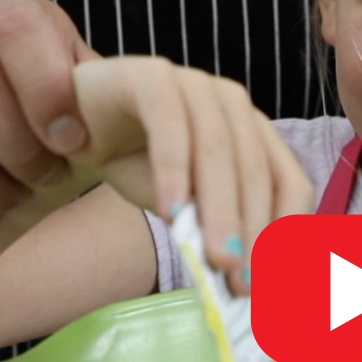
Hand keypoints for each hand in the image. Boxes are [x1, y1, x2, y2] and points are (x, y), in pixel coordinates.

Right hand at [71, 57, 313, 295]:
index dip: (286, 233)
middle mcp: (235, 107)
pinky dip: (174, 170)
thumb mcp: (183, 207)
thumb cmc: (136, 163)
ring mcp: (196, 85)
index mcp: (256, 134)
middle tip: (244, 283)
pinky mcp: (152, 78)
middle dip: (254, 232)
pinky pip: (169, 124)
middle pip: (257, 172)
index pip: (289, 183)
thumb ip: (210, 232)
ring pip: (219, 150)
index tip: (277, 281)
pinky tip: (170, 212)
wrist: (73, 122)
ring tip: (218, 258)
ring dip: (221, 209)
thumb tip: (241, 282)